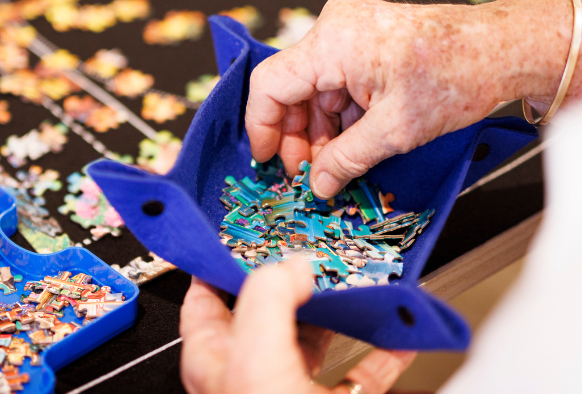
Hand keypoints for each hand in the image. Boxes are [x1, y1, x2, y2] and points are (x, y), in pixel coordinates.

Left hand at [179, 260, 417, 393]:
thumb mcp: (257, 360)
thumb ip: (268, 300)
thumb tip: (291, 265)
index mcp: (216, 361)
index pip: (206, 296)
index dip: (224, 260)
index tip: (250, 229)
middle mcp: (250, 376)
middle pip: (268, 310)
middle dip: (294, 277)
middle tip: (316, 245)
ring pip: (316, 337)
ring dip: (341, 307)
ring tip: (360, 278)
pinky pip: (361, 374)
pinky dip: (382, 349)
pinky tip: (399, 329)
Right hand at [245, 0, 572, 197]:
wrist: (500, 47)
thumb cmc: (458, 74)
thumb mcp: (396, 129)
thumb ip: (347, 158)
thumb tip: (319, 183)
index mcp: (332, 42)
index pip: (270, 85)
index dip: (262, 127)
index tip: (266, 159)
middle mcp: (333, 28)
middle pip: (291, 87)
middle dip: (297, 134)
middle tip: (308, 172)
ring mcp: (347, 30)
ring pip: (313, 87)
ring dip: (320, 128)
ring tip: (333, 163)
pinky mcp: (361, 38)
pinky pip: (334, 79)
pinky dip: (339, 113)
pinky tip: (349, 141)